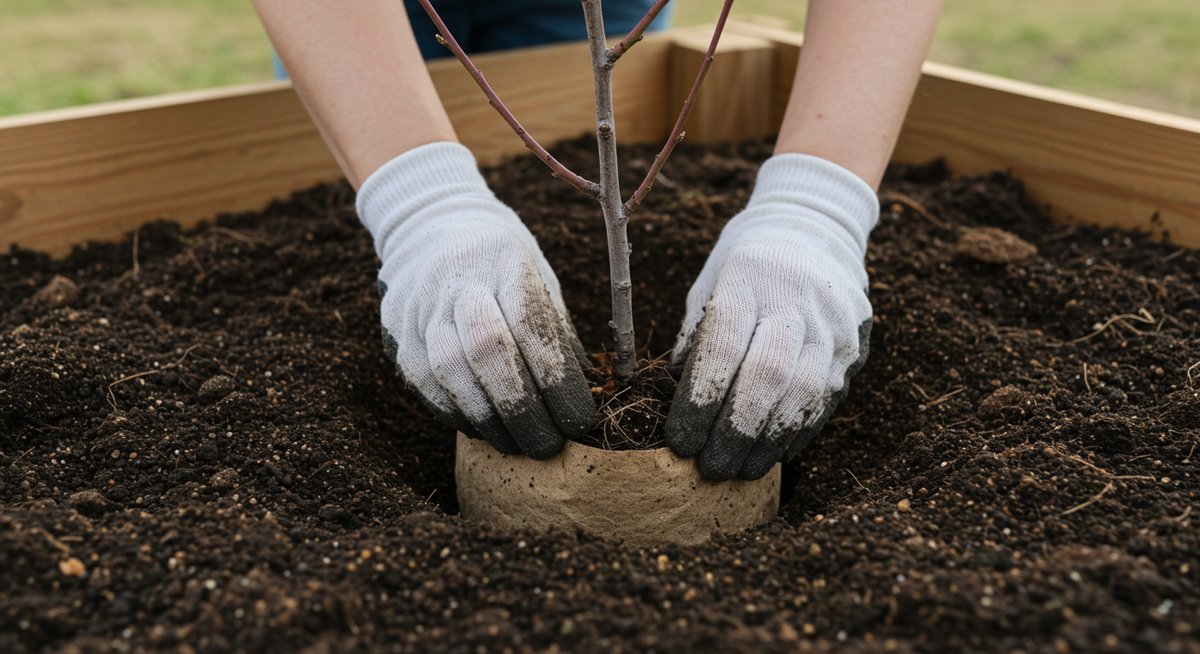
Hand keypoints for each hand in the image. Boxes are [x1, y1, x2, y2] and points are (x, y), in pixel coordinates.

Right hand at [357, 142, 593, 458]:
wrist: (430, 227)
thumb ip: (558, 332)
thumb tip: (587, 393)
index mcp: (506, 263)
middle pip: (487, 350)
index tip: (580, 421)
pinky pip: (422, 381)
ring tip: (516, 445)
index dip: (557, 381)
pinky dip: (453, 411)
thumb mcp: (539, 278)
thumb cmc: (502, 264)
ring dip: (487, 418)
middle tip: (548, 446)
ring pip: (450, 370)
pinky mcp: (397, 329)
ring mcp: (421, 304)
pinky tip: (479, 428)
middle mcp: (459, 280)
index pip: (532, 326)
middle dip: (522, 408)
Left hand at [664, 154, 877, 479]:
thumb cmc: (745, 266)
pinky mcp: (853, 344)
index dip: (699, 403)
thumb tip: (673, 402)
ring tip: (740, 470)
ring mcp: (832, 323)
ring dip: (767, 442)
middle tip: (708, 468)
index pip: (723, 349)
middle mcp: (796, 300)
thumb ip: (695, 341)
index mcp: (748, 279)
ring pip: (803, 393)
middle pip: (768, 376)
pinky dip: (797, 432)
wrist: (814, 227)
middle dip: (734, 432)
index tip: (679, 442)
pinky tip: (773, 453)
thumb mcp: (708, 285)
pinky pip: (826, 398)